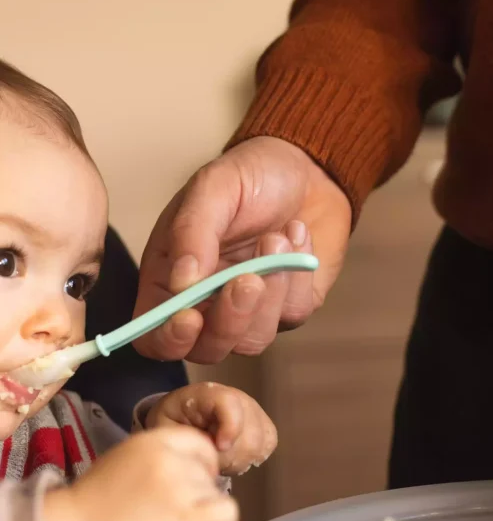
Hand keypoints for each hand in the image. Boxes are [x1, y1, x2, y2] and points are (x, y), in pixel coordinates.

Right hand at [42, 427, 237, 520]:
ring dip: (201, 509)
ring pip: (216, 493)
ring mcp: (180, 487)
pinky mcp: (187, 518)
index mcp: (154, 439)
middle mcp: (171, 458)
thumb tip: (195, 469)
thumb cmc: (95, 502)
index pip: (200, 443)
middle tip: (171, 509)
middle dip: (197, 489)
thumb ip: (161, 457)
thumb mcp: (127, 459)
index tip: (187, 482)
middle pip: (208, 470)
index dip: (199, 463)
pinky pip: (227, 513)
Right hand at [133, 136, 351, 362]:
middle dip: (230, 319)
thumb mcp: (214, 188)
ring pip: (252, 341)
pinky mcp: (288, 310)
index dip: (169, 339)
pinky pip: (291, 316)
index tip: (191, 316)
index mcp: (171, 278)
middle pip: (206, 350)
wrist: (309, 169)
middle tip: (250, 277)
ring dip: (270, 292)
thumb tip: (182, 282)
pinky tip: (296, 236)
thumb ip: (193, 231)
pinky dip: (297, 276)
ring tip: (279, 237)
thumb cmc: (250, 176)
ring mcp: (250, 312)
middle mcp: (207, 304)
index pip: (155, 336)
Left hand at [146, 383, 277, 474]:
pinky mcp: (263, 424)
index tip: (219, 448)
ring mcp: (253, 409)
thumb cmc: (172, 425)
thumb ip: (186, 438)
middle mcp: (237, 397)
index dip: (231, 427)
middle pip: (249, 433)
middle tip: (210, 460)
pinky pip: (268, 444)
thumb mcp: (166, 429)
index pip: (230, 402)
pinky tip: (234, 456)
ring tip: (219, 458)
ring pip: (260, 443)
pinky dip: (252, 457)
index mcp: (207, 393)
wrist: (182, 420)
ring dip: (239, 460)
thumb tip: (213, 449)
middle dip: (229, 457)